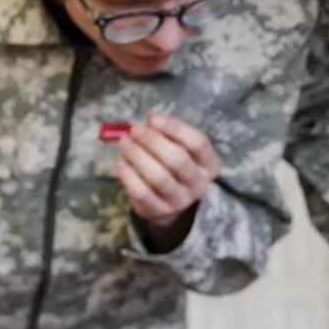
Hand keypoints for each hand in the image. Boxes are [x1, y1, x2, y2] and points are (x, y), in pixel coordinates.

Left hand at [115, 112, 218, 246]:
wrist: (169, 201)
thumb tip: (151, 119)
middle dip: (153, 141)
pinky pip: (141, 192)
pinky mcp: (158, 210)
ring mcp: (180, 200)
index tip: (153, 118)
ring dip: (137, 156)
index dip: (175, 128)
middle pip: (178, 160)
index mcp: (209, 164)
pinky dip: (127, 174)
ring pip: (158, 177)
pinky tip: (120, 161)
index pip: (198, 143)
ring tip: (124, 142)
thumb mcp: (179, 148)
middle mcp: (199, 184)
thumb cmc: (173, 165)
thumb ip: (167, 132)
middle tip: (135, 130)